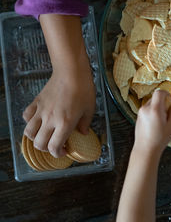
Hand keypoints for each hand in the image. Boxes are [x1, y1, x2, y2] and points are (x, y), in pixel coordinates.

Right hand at [23, 14, 95, 157]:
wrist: (71, 71)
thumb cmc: (84, 89)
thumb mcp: (90, 108)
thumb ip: (86, 123)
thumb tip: (83, 133)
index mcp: (65, 123)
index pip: (54, 147)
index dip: (58, 153)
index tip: (64, 151)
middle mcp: (50, 120)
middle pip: (39, 143)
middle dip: (47, 148)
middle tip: (55, 145)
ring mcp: (41, 111)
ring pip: (29, 132)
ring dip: (35, 137)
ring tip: (45, 134)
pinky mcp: (36, 102)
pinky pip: (27, 116)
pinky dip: (30, 121)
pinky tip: (39, 120)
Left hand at [134, 90, 170, 153]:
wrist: (146, 149)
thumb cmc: (160, 139)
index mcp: (154, 109)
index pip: (160, 92)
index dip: (167, 95)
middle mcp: (145, 108)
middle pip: (156, 97)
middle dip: (164, 103)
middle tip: (168, 115)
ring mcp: (140, 112)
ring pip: (152, 103)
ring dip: (158, 108)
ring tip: (162, 121)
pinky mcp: (138, 116)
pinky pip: (148, 109)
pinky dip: (153, 112)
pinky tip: (156, 124)